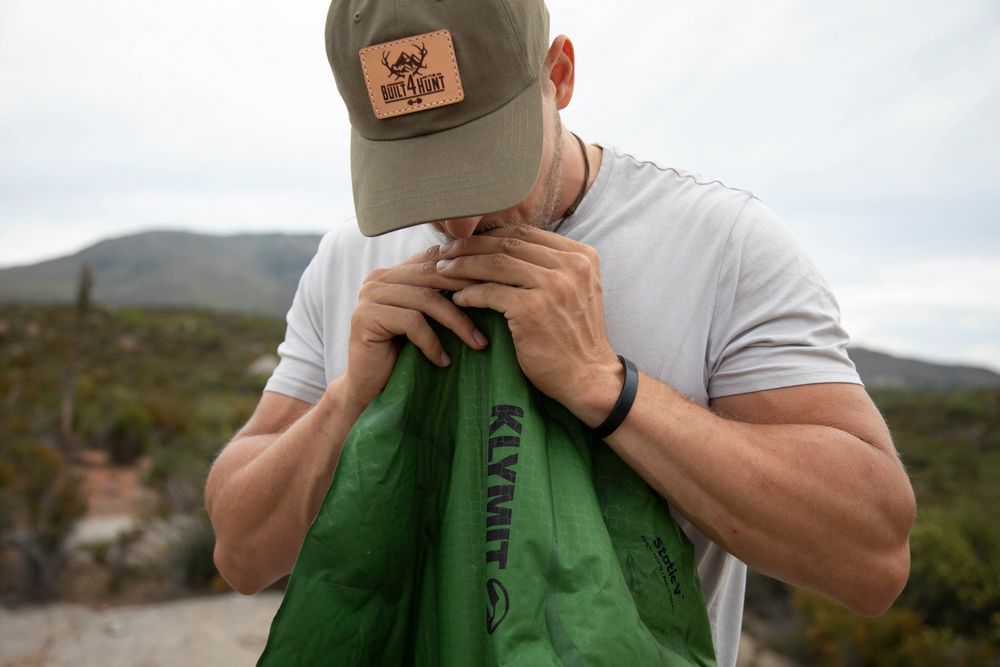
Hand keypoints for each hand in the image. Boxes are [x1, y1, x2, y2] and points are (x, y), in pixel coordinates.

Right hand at [344, 244, 488, 410]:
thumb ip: (443, 298)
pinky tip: (443, 361)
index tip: (501, 285)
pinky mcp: (366, 316)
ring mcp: (370, 295)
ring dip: (458, 322)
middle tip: (499, 309)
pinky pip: (412, 322)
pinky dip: (432, 342)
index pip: (437, 259)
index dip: (470, 269)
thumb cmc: (403, 356)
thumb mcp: (428, 321)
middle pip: (434, 274)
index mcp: (396, 272)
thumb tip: (492, 283)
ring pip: (426, 298)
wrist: (367, 389)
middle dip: (470, 292)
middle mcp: (380, 277)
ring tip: (478, 344)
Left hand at [436, 225, 622, 426]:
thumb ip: (552, 266)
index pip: (526, 232)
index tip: (467, 241)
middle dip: (471, 246)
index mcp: (580, 255)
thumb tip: (506, 247)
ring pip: (496, 264)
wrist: (588, 377)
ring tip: (444, 270)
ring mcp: (552, 286)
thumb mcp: (575, 290)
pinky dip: (470, 293)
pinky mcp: (532, 309)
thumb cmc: (574, 337)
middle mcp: (570, 265)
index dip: (491, 234)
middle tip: (446, 250)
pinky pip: (490, 293)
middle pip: (508, 243)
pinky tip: (458, 298)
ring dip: (464, 266)